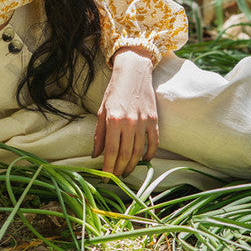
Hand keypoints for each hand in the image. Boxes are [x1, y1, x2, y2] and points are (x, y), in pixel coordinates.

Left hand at [92, 47, 158, 176]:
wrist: (134, 72)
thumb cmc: (115, 90)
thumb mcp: (102, 110)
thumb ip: (99, 134)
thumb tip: (95, 155)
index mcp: (113, 120)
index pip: (110, 151)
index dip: (107, 168)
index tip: (105, 178)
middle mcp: (129, 122)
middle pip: (125, 155)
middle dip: (119, 170)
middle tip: (115, 177)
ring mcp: (143, 122)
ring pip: (138, 152)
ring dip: (132, 165)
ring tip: (126, 171)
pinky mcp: (154, 120)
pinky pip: (153, 143)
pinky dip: (149, 154)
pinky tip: (144, 160)